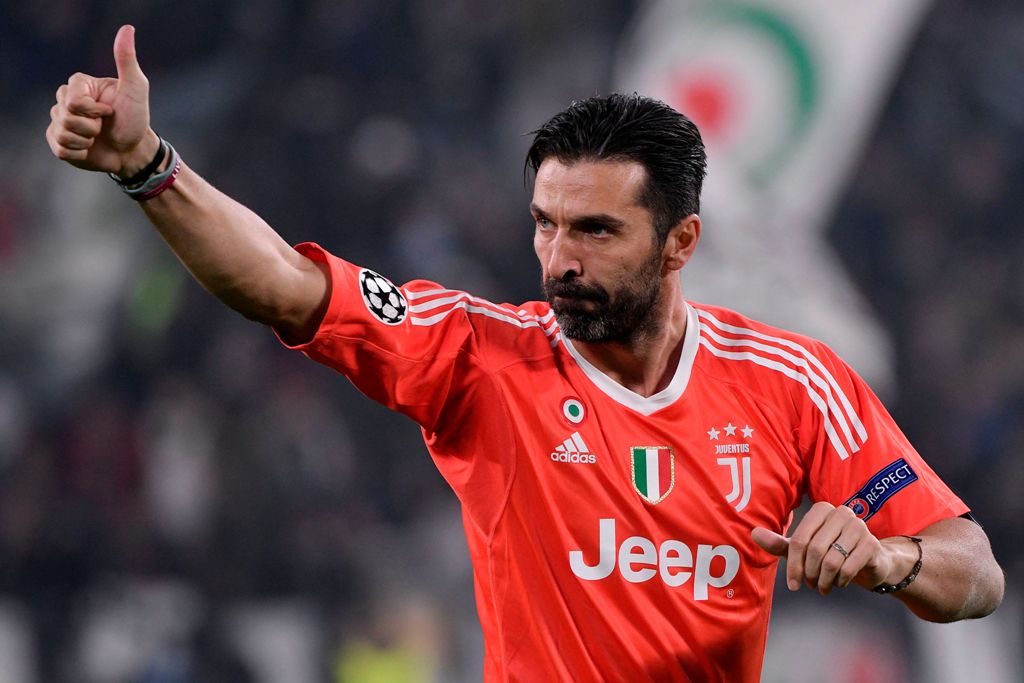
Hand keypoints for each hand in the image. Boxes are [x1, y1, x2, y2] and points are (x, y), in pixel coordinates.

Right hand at [46, 25, 157, 176]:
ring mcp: (60, 120)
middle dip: (89, 126)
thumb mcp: (136, 88)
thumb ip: (126, 60)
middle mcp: (65, 100)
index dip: (92, 110)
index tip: (110, 110)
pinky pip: (60, 148)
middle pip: (64, 115)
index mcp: (79, 84)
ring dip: (86, 141)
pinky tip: (89, 148)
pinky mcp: (59, 141)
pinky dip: (79, 153)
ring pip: (62, 133)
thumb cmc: (135, 118)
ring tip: (97, 137)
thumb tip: (127, 28)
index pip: (72, 99)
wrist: (133, 150)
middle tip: (104, 126)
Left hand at [752, 502, 905, 595]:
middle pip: (814, 550)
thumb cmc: (830, 552)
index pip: (799, 540)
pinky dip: (840, 581)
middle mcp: (842, 513)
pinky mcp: (872, 544)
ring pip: (831, 560)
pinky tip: (839, 584)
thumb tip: (753, 533)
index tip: (792, 584)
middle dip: (808, 573)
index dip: (793, 565)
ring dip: (823, 580)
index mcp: (822, 509)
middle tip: (809, 585)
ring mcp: (859, 527)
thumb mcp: (802, 550)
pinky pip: (849, 567)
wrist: (870, 562)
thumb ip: (779, 543)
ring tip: (822, 586)